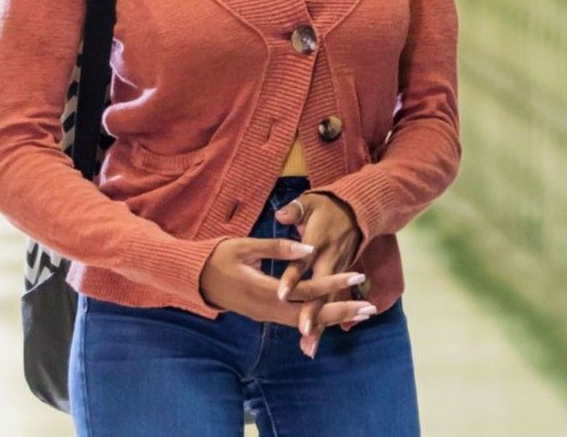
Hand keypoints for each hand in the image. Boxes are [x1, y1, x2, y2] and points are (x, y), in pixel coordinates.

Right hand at [198, 234, 371, 340]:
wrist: (196, 279)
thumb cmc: (220, 258)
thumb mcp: (246, 246)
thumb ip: (277, 247)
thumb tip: (308, 248)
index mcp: (265, 291)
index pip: (306, 291)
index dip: (333, 283)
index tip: (357, 275)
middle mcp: (269, 309)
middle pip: (311, 314)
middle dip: (342, 311)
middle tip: (370, 308)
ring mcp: (267, 315)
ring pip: (305, 321)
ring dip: (333, 317)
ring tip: (361, 313)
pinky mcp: (267, 314)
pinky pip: (296, 320)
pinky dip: (318, 319)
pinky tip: (334, 317)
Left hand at [274, 190, 366, 357]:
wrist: (358, 211)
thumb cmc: (328, 207)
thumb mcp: (312, 202)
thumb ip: (296, 210)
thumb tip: (281, 215)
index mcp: (318, 241)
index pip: (303, 261)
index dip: (293, 276)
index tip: (281, 293)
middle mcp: (329, 259)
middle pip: (320, 288)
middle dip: (312, 310)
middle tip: (302, 330)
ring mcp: (337, 271)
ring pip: (328, 300)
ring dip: (321, 323)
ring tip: (308, 346)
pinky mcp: (340, 278)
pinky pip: (332, 302)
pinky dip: (326, 323)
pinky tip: (314, 343)